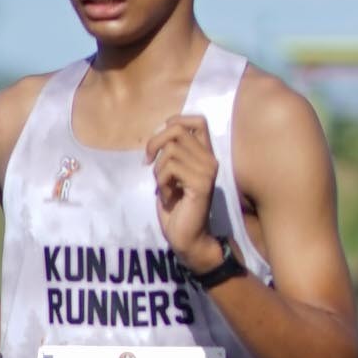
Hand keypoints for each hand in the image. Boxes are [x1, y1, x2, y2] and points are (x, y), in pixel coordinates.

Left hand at [148, 114, 222, 265]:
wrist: (187, 237)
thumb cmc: (176, 207)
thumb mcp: (171, 174)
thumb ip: (171, 153)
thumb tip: (157, 136)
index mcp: (205, 154)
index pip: (198, 120)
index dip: (174, 122)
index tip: (160, 142)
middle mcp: (210, 159)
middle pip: (177, 129)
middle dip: (155, 143)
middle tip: (148, 162)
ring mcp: (208, 171)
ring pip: (170, 150)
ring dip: (158, 169)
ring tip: (163, 187)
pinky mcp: (201, 184)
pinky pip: (170, 169)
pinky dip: (161, 182)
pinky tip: (167, 197)